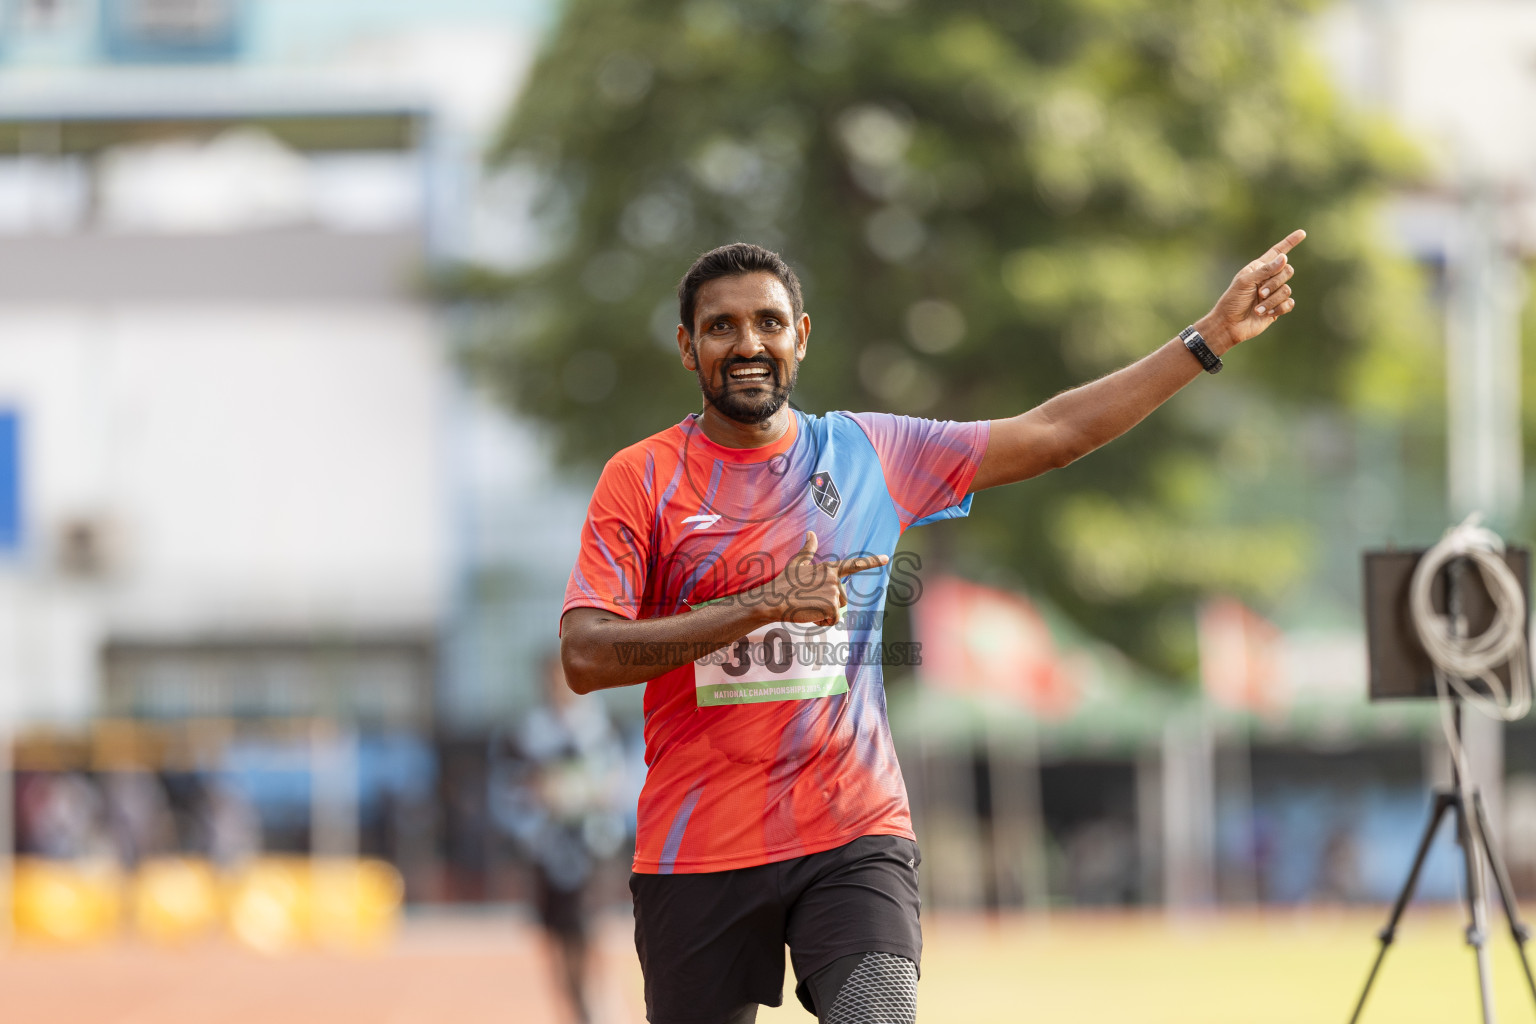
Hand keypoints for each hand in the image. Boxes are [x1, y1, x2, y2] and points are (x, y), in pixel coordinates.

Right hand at [750, 531, 888, 627]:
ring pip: (837, 610)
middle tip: (809, 601)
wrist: (774, 600)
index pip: (854, 564)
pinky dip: (822, 622)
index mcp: (829, 568)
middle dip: (828, 604)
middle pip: (842, 599)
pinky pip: (833, 620)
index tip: (887, 558)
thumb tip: (810, 533)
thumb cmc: (784, 583)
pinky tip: (810, 615)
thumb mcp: (797, 563)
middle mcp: (834, 579)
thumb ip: (808, 549)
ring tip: (808, 607)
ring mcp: (834, 592)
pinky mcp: (831, 605)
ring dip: (825, 613)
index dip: (871, 561)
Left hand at [1196, 228, 1306, 354]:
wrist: (1229, 325)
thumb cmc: (1232, 301)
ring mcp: (1273, 293)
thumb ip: (1265, 270)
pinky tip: (1266, 314)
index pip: (1277, 252)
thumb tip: (1284, 258)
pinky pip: (1289, 303)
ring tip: (1257, 308)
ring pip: (1287, 289)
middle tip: (1259, 293)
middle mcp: (1268, 278)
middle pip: (1287, 271)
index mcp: (1259, 268)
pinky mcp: (1277, 307)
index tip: (1302, 233)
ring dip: (1271, 300)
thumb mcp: (1245, 282)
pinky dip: (1278, 308)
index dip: (1289, 242)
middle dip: (1274, 283)